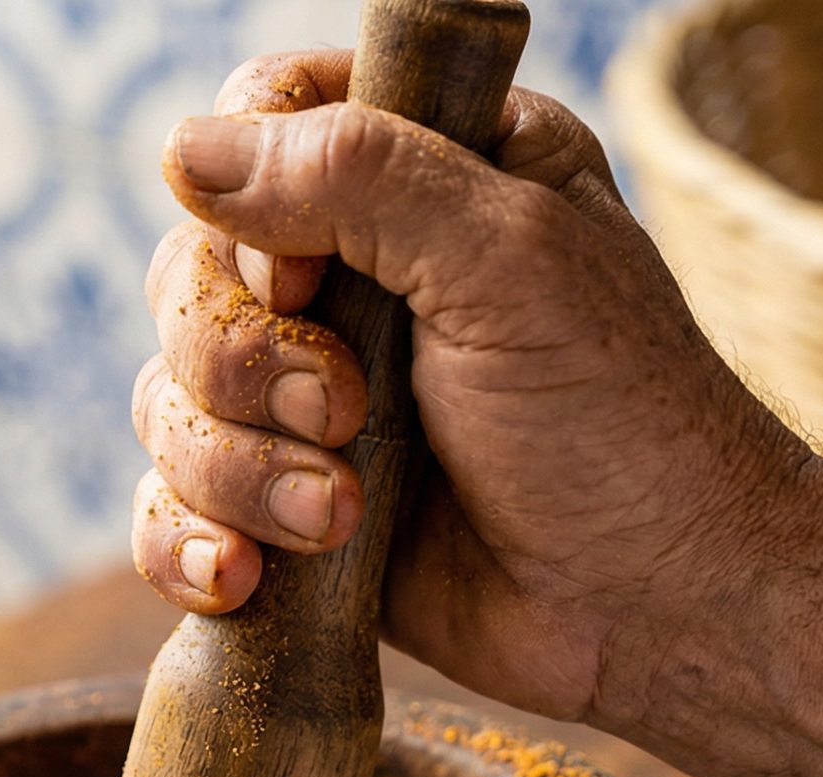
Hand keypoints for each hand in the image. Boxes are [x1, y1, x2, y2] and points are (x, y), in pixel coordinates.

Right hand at [130, 49, 804, 721]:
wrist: (658, 608)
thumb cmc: (622, 422)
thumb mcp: (511, 258)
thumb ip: (356, 176)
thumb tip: (183, 152)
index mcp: (430, 170)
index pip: (258, 122)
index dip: (248, 203)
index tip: (309, 278)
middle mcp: (360, 273)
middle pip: (189, 270)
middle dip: (243, 358)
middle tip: (348, 410)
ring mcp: (314, 399)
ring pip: (169, 395)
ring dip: (237, 467)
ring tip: (340, 519)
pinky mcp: (289, 510)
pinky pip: (164, 509)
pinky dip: (186, 543)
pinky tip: (245, 577)